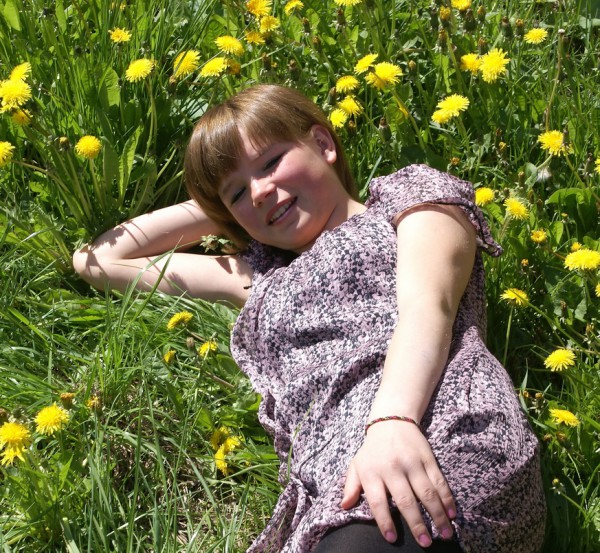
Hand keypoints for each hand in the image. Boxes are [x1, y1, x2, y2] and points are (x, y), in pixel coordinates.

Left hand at [340, 420, 455, 546]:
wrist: (391, 420)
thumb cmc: (373, 450)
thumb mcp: (357, 465)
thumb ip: (350, 486)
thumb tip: (344, 506)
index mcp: (372, 472)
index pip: (377, 501)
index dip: (384, 521)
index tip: (392, 538)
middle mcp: (392, 468)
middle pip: (405, 500)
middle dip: (416, 524)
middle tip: (425, 544)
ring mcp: (412, 462)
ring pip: (427, 492)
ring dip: (438, 515)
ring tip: (446, 534)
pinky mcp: (427, 458)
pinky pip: (439, 481)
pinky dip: (447, 498)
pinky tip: (452, 514)